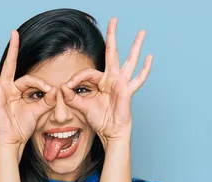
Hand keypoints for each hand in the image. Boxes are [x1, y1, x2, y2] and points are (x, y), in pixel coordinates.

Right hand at [0, 31, 56, 147]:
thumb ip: (48, 101)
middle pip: (7, 65)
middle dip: (11, 48)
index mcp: (15, 91)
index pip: (28, 79)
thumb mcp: (39, 111)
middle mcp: (5, 89)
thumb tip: (57, 90)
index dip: (40, 83)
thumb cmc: (23, 128)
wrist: (14, 141)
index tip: (50, 89)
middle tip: (13, 32)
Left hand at [63, 18, 151, 144]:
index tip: (67, 88)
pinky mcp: (127, 91)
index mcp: (102, 81)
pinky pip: (138, 79)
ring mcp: (122, 83)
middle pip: (113, 53)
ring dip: (135, 46)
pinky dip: (145, 69)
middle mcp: (113, 79)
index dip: (76, 79)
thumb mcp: (82, 107)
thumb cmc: (100, 120)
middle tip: (114, 19)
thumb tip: (62, 88)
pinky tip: (149, 57)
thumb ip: (72, 97)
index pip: (87, 72)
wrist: (110, 132)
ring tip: (142, 32)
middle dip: (112, 36)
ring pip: (130, 60)